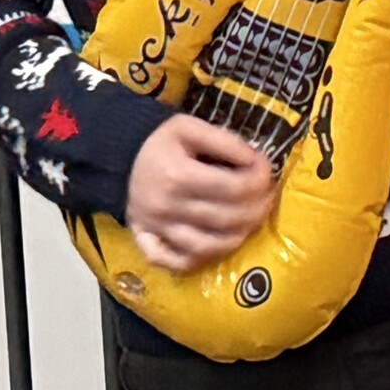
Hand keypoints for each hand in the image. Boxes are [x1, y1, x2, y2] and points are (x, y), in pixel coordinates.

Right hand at [125, 114, 273, 273]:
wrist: (121, 159)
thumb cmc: (162, 142)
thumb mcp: (190, 126)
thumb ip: (224, 140)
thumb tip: (255, 159)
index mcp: (176, 175)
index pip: (232, 187)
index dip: (259, 180)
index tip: (266, 170)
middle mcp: (166, 207)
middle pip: (225, 218)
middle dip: (256, 208)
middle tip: (267, 196)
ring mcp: (156, 230)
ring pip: (207, 246)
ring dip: (239, 236)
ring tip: (253, 219)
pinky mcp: (147, 244)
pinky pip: (179, 262)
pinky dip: (204, 259)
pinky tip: (222, 244)